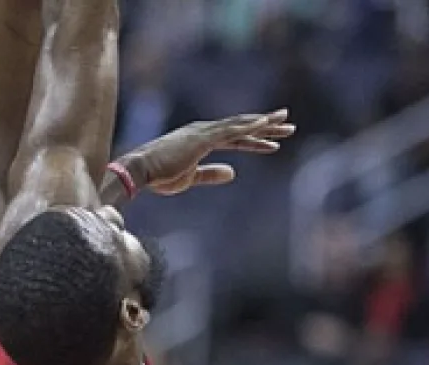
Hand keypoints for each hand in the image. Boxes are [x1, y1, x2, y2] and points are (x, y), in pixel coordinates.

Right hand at [119, 110, 294, 196]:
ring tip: (286, 122)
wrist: (140, 171)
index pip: (232, 138)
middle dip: (265, 125)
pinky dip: (248, 127)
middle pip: (240, 127)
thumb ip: (211, 174)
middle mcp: (203, 131)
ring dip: (264, 124)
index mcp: (200, 140)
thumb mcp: (191, 177)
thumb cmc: (159, 176)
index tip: (272, 141)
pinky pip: (230, 131)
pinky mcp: (202, 138)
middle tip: (288, 123)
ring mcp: (203, 132)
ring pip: (239, 126)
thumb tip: (233, 173)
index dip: (253, 139)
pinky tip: (264, 124)